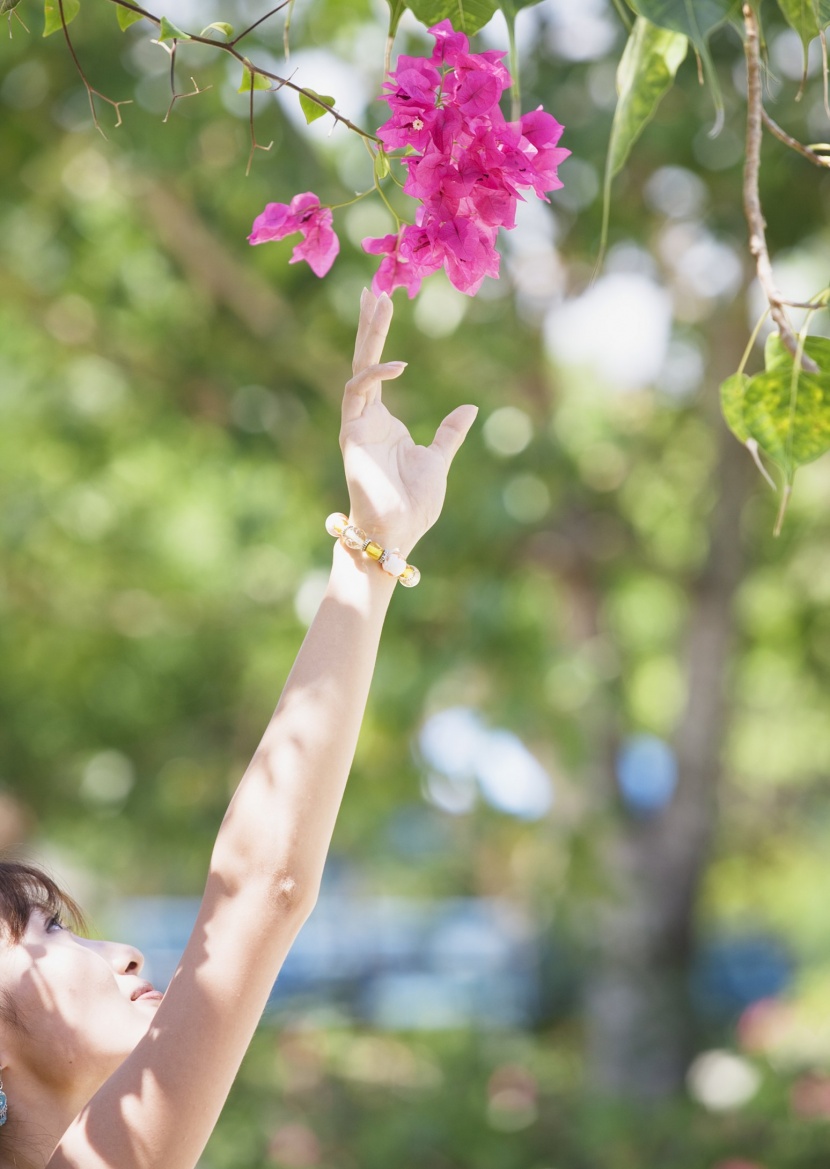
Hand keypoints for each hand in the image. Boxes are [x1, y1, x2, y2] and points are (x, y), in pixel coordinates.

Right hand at [340, 289, 476, 555]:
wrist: (397, 534)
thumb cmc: (414, 505)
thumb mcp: (439, 460)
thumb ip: (449, 433)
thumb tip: (468, 408)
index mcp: (384, 422)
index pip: (378, 370)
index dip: (379, 338)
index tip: (384, 302)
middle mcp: (366, 418)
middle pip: (364, 362)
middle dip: (367, 327)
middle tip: (373, 289)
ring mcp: (356, 426)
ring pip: (357, 370)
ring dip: (367, 337)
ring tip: (377, 303)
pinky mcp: (351, 436)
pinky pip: (357, 395)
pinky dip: (375, 377)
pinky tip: (397, 365)